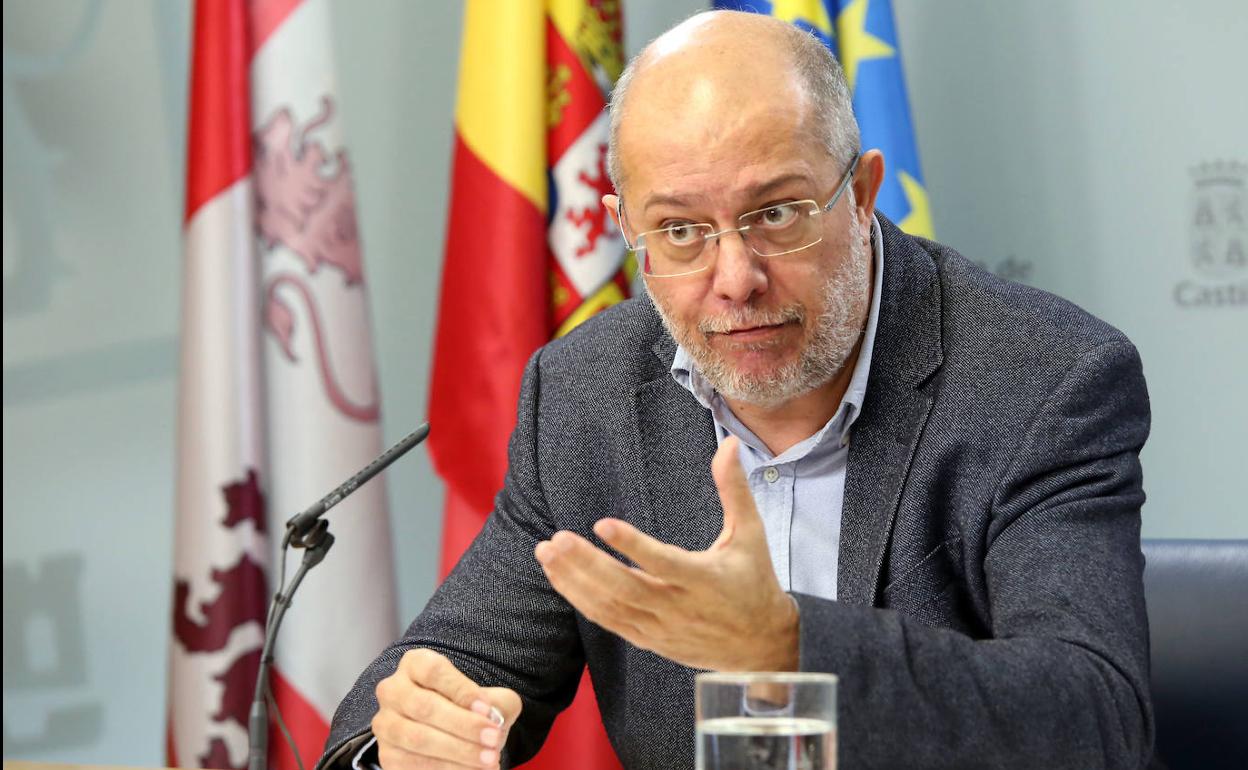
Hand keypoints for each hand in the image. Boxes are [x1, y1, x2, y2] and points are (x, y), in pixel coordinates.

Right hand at [371, 648, 521, 769]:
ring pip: (418, 738)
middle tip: (494, 739)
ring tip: (489, 759)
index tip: (488, 710)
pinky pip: (413, 764)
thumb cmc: (469, 708)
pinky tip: (471, 769)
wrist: (449, 733)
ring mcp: (385, 724)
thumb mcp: (490, 697)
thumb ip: (498, 703)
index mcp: (415, 663)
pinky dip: (446, 768)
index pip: (434, 671)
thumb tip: (494, 719)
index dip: (462, 690)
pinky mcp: (387, 755)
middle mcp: (393, 691)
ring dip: (457, 751)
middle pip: (424, 706)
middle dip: (464, 725)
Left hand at [534, 436, 798, 670]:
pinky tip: (559, 577)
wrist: (759, 645)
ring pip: (610, 607)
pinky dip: (581, 600)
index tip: (602, 524)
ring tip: (546, 552)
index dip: (634, 545)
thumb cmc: (753, 580)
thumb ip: (734, 489)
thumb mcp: (751, 534)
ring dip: (574, 581)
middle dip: (587, 564)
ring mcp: (661, 628)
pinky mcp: (649, 640)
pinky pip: (608, 621)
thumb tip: (730, 444)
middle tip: (556, 539)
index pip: (665, 563)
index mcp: (706, 580)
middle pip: (626, 588)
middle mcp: (680, 608)